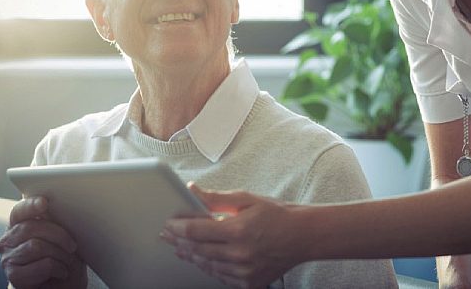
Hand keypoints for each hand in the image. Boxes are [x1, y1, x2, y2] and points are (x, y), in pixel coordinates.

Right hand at [0, 196, 86, 288]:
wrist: (61, 284)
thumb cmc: (62, 255)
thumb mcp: (64, 233)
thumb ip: (57, 219)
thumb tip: (66, 204)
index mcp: (19, 224)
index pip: (19, 211)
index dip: (30, 206)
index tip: (44, 202)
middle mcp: (9, 239)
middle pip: (32, 228)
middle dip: (59, 235)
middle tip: (73, 246)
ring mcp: (8, 258)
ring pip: (37, 246)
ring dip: (60, 254)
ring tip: (67, 261)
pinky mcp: (14, 276)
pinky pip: (42, 265)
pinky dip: (58, 268)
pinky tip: (62, 271)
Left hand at [161, 184, 302, 288]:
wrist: (303, 236)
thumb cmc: (277, 214)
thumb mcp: (247, 199)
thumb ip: (217, 198)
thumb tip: (193, 191)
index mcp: (238, 230)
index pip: (196, 231)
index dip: (177, 228)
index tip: (168, 224)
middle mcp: (239, 254)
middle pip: (197, 250)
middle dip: (179, 242)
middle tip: (168, 235)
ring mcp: (244, 272)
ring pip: (207, 266)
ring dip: (192, 256)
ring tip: (182, 247)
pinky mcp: (249, 283)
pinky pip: (221, 278)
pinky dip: (210, 268)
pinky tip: (204, 259)